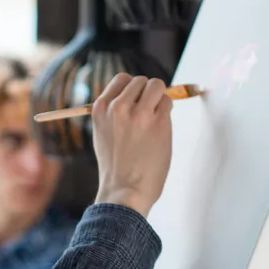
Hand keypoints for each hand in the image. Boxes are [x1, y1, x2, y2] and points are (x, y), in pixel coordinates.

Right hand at [91, 73, 173, 216]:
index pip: (121, 79)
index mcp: (100, 108)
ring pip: (156, 86)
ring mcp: (139, 113)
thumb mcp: (102, 133)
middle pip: (140, 81)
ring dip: (159, 98)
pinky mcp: (158, 122)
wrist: (125, 189)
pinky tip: (160, 128)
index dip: (132, 89)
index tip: (136, 101)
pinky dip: (167, 111)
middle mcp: (118, 107)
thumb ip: (114, 112)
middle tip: (147, 113)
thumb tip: (136, 95)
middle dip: (147, 93)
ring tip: (155, 118)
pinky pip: (168, 102)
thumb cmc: (115, 165)